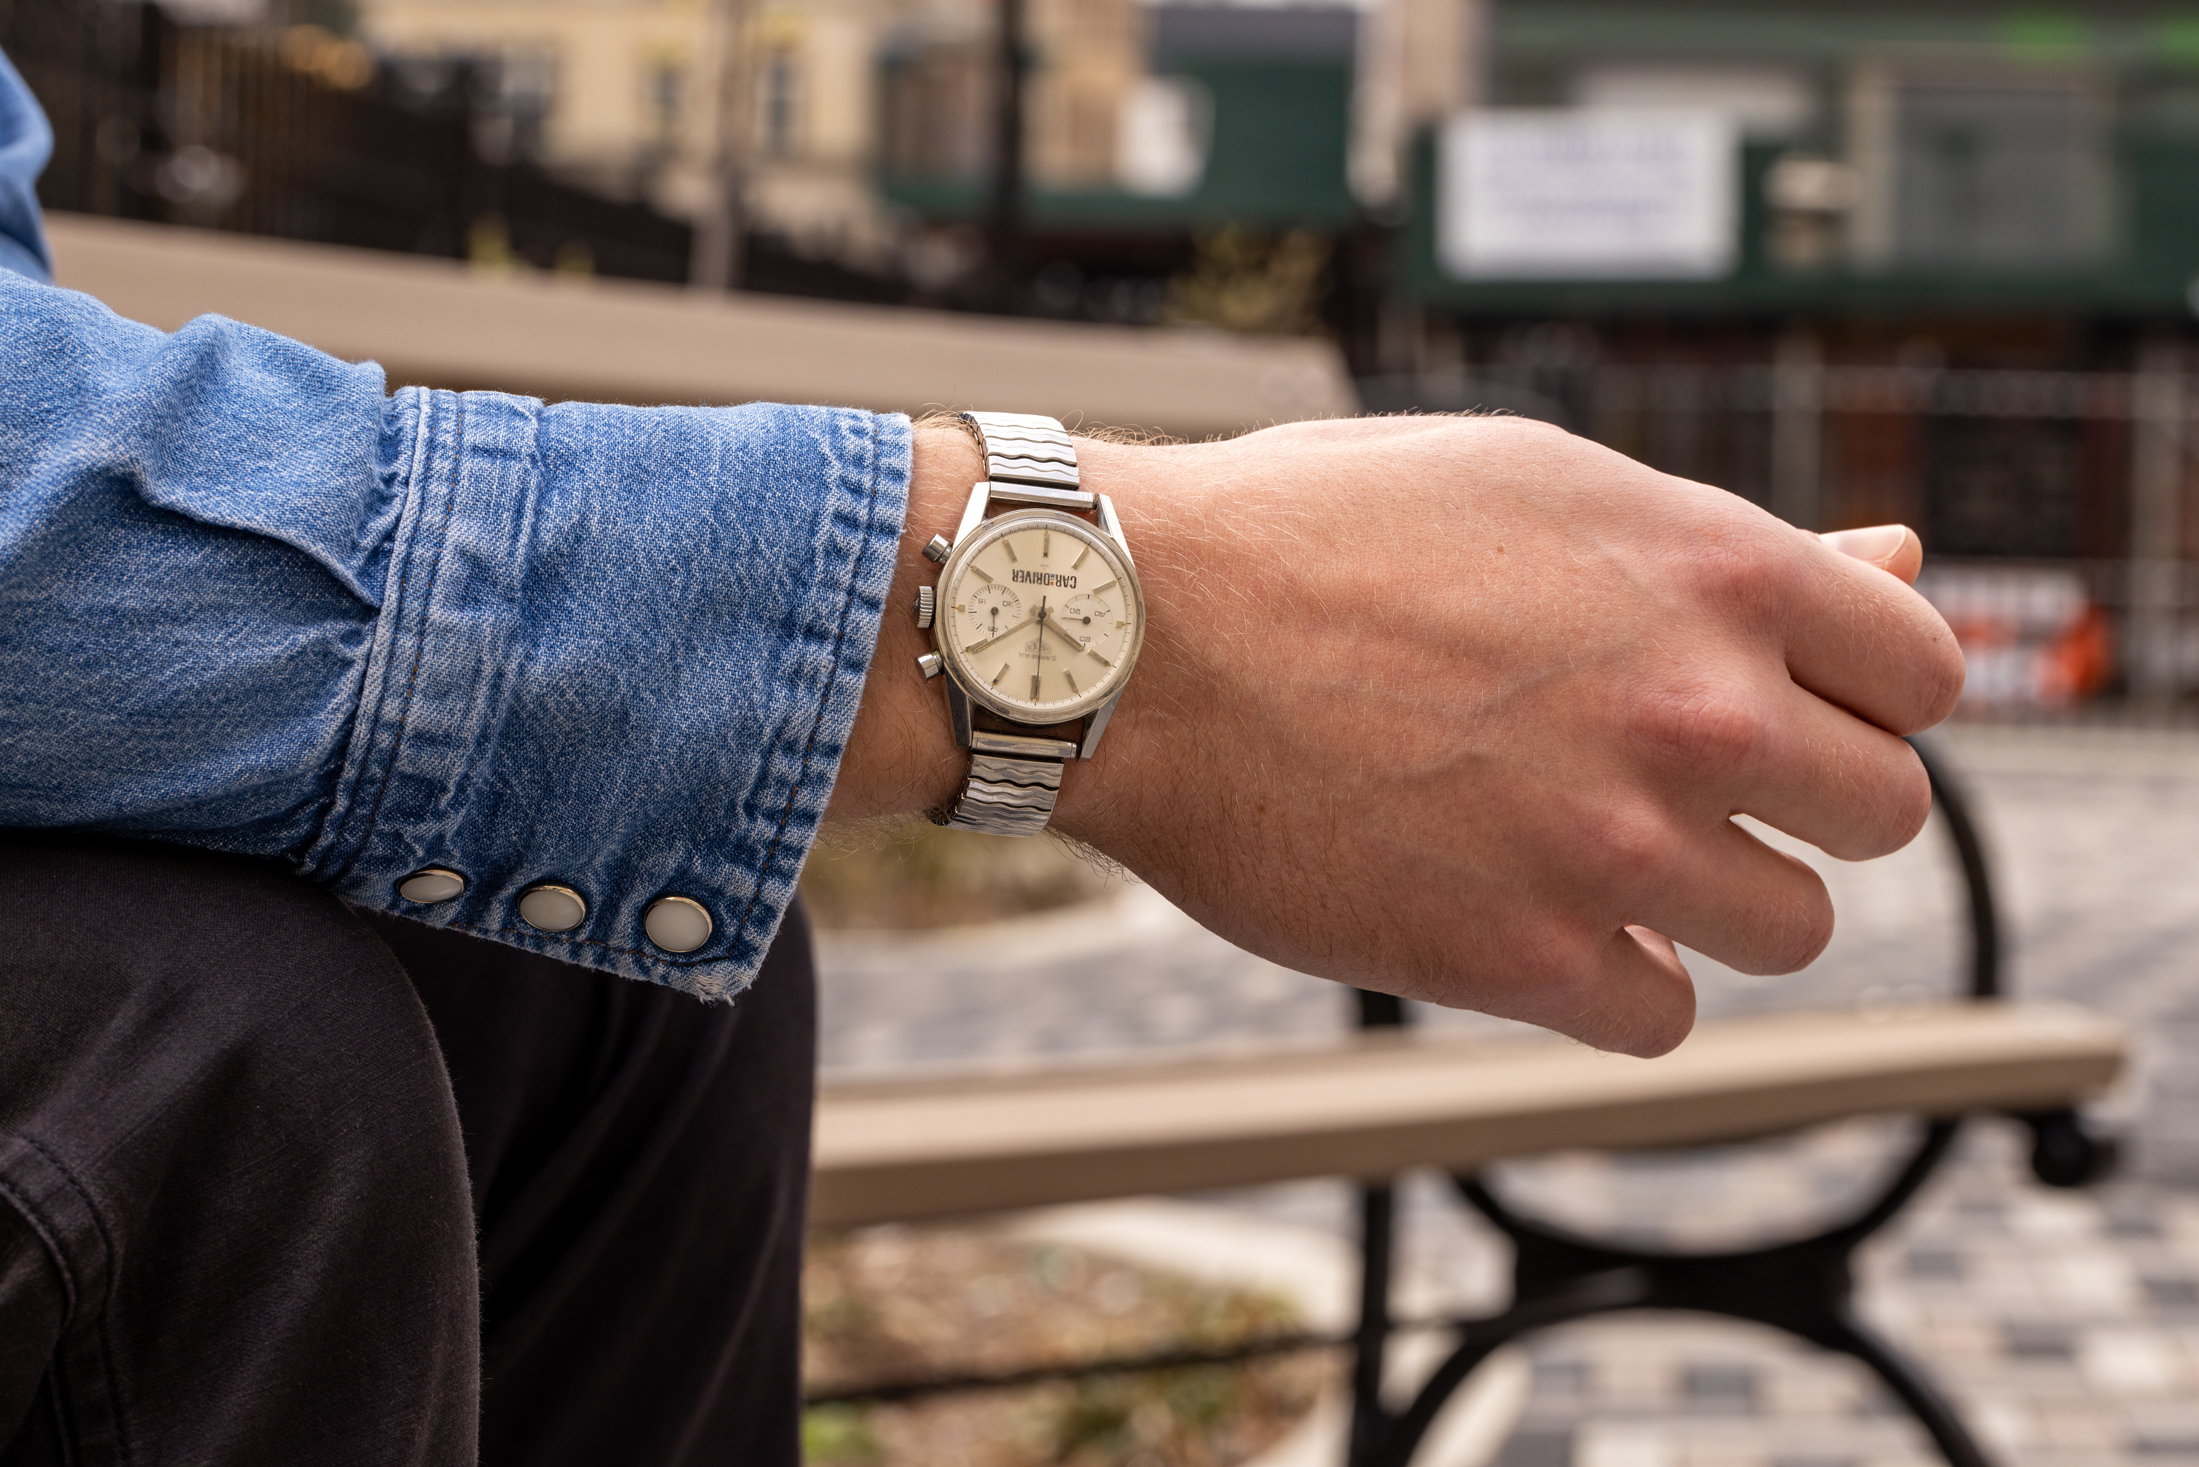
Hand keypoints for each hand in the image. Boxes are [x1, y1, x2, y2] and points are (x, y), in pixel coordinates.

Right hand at [836, 418, 1961, 1057]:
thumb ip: (1731, 544)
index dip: (1861, 692)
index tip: (1790, 708)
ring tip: (1602, 849)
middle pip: (1884, 812)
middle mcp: (1695, 709)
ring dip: (1716, 897)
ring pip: (1793, 926)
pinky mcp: (1524, 961)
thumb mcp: (1541, 486)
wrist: (1134, 637)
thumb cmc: (1318, 536)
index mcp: (1717, 568)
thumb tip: (1899, 558)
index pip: (1923, 671)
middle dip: (1802, 800)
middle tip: (1688, 781)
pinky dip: (1620, 982)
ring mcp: (1615, 845)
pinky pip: (1666, 1016)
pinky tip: (1543, 919)